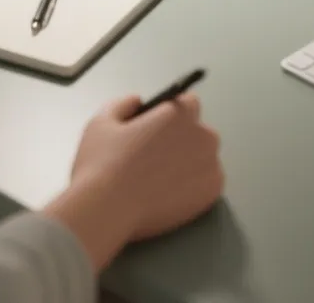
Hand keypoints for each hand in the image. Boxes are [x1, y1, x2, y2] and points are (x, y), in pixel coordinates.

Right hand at [41, 94, 224, 269]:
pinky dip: (193, 187)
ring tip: (159, 179)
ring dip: (189, 164)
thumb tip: (137, 102)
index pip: (189, 103)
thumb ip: (123, 104)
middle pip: (198, 132)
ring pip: (203, 159)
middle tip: (155, 157)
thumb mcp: (102, 122)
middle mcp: (202, 136)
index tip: (161, 127)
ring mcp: (210, 165)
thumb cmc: (102, 165)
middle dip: (182, 140)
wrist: (106, 210)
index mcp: (178, 113)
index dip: (173, 114)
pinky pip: (207, 183)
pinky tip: (168, 193)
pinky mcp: (212, 192)